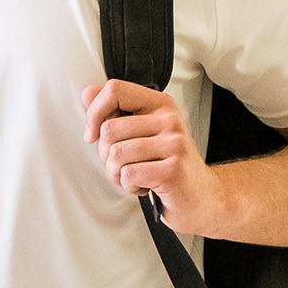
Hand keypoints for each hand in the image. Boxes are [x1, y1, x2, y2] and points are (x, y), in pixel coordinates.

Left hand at [84, 78, 219, 235]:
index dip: (94, 113)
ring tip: (134, 177)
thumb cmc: (168, 165)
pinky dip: (129, 186)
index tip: (93, 135)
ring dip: (116, 174)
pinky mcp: (173, 169)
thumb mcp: (142, 134)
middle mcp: (169, 119)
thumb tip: (87, 94)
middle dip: (105, 155)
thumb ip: (115, 113)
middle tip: (123, 165)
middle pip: (109, 129)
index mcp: (160, 104)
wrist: (200, 197)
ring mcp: (174, 143)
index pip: (114, 90)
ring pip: (116, 154)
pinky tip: (145, 186)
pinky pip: (128, 175)